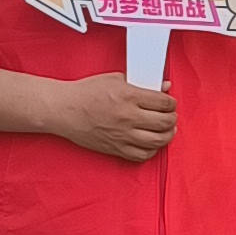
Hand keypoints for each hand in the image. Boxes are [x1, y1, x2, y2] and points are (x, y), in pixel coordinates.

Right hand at [46, 72, 178, 161]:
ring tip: (166, 130)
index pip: (164, 103)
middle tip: (170, 116)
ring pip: (157, 141)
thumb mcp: (116, 79)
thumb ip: (142, 83)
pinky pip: (141, 155)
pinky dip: (151, 150)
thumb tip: (164, 86)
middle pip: (165, 122)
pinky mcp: (115, 148)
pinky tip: (151, 143)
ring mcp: (122, 135)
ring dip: (167, 135)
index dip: (171, 103)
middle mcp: (127, 117)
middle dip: (172, 119)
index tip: (169, 103)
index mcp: (129, 96)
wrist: (63, 110)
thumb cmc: (86, 93)